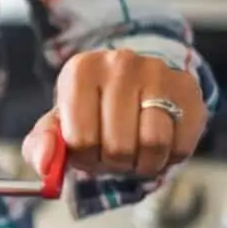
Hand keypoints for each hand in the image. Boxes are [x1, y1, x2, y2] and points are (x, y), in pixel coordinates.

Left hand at [22, 49, 206, 178]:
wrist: (133, 86)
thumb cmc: (89, 112)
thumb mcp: (57, 126)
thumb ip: (41, 145)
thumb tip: (44, 163)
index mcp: (80, 70)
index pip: (81, 139)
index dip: (83, 158)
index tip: (85, 151)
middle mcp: (120, 63)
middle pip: (118, 145)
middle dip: (112, 163)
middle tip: (110, 155)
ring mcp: (158, 73)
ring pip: (153, 143)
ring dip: (142, 163)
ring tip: (132, 153)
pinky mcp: (187, 89)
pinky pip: (181, 144)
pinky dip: (166, 158)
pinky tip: (154, 145)